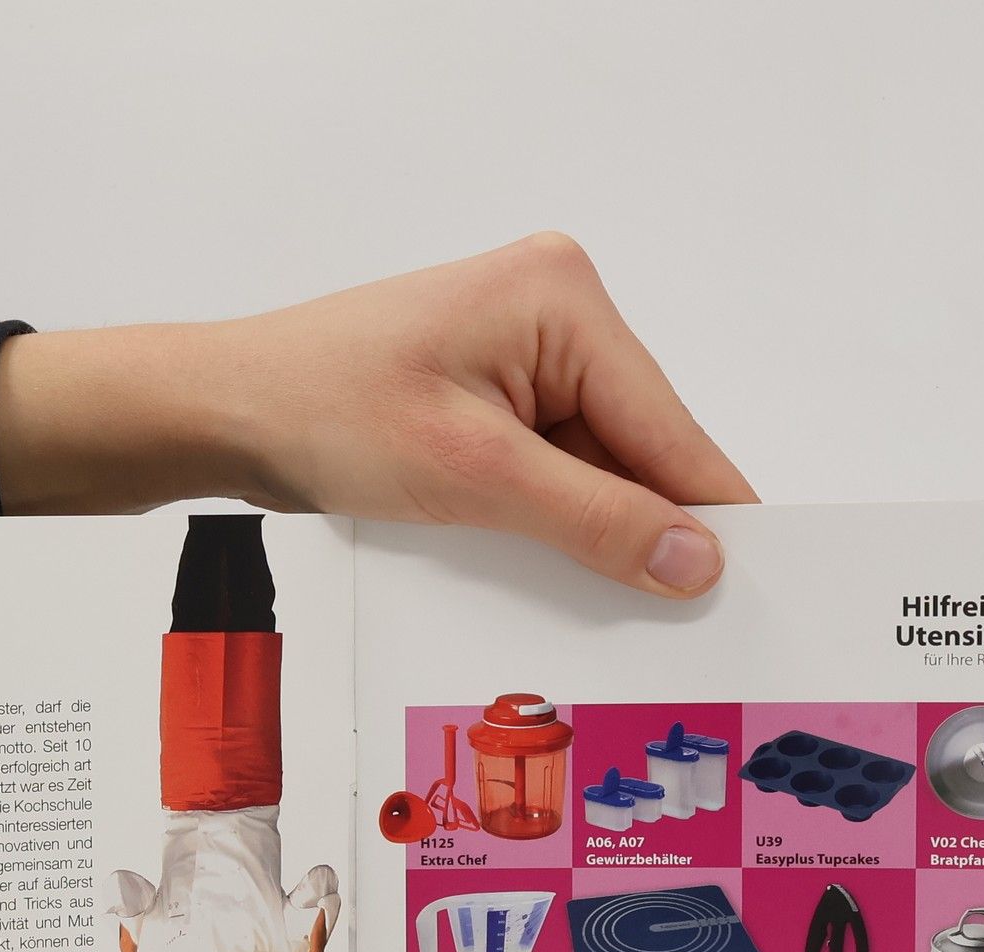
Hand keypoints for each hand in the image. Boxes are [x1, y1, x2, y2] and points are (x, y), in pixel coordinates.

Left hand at [0, 233, 753, 596]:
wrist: (227, 411)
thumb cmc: (325, 411)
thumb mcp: (473, 477)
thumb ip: (594, 519)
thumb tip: (694, 558)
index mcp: (564, 298)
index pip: (668, 426)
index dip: (708, 513)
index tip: (756, 585)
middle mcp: (556, 311)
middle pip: (640, 447)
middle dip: (643, 527)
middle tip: (674, 621)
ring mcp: (524, 351)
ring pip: (599, 466)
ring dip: (591, 530)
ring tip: (599, 599)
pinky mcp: (493, 392)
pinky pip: (554, 467)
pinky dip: (553, 520)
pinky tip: (545, 564)